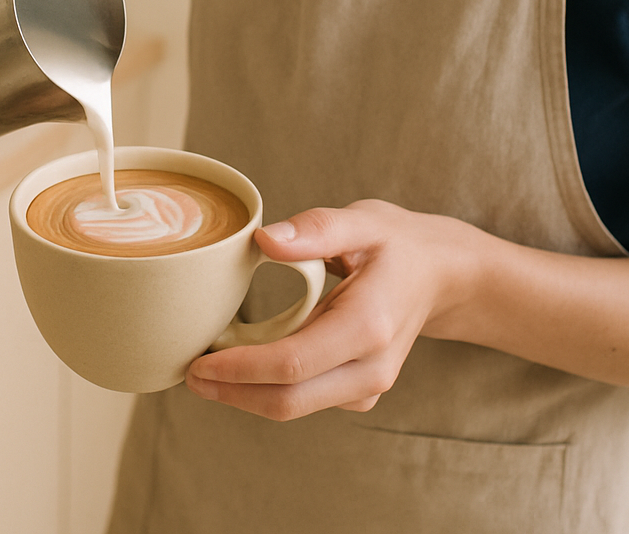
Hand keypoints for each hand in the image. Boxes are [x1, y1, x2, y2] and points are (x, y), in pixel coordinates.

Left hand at [184, 199, 480, 420]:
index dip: (240, 370)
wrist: (440, 276)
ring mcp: (368, 386)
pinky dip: (267, 390)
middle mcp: (372, 367)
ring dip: (245, 395)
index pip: (293, 364)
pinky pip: (305, 401)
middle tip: (188, 373)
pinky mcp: (358, 392)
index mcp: (370, 326)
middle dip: (232, 393)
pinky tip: (242, 367)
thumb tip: (264, 240)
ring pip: (294, 408)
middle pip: (288, 400)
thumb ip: (316, 228)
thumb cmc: (398, 245)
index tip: (198, 363)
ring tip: (205, 368)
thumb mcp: (363, 221)